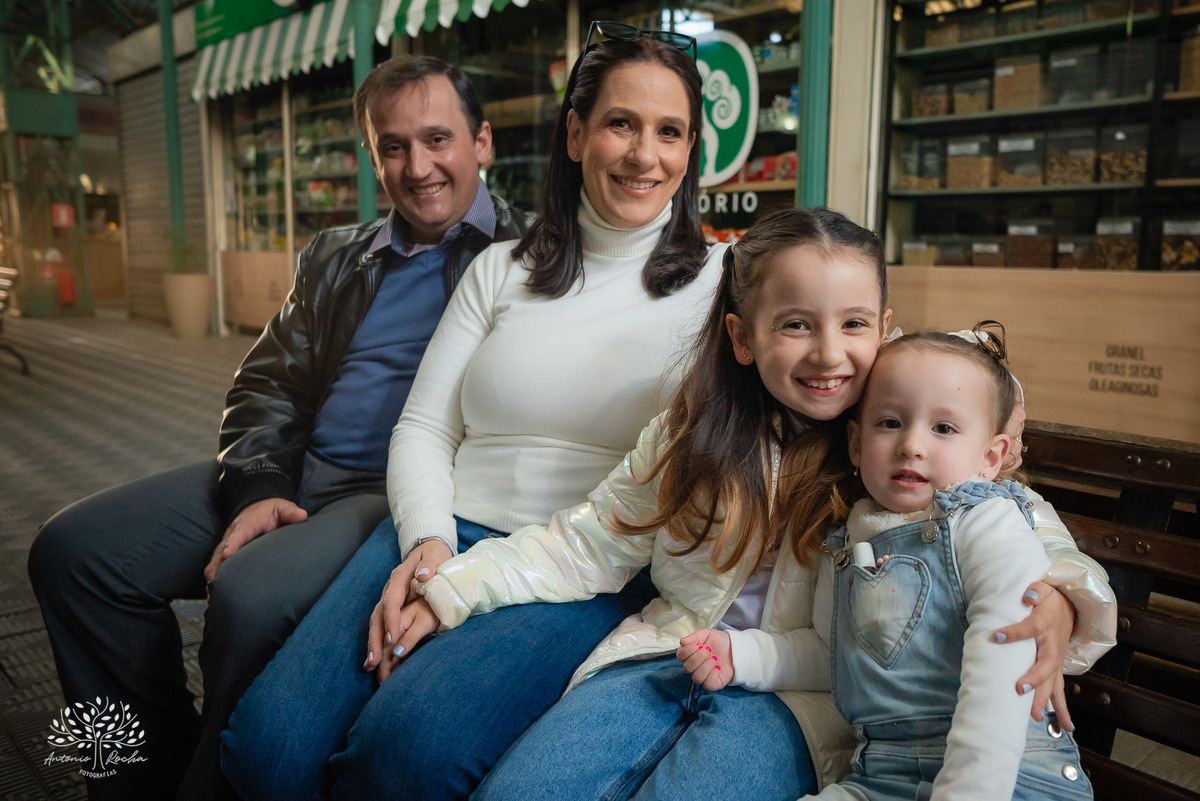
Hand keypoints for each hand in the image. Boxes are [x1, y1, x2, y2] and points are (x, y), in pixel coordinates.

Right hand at [204, 498, 306, 586]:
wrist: (258, 508)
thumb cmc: (272, 511)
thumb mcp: (282, 507)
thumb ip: (290, 512)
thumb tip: (301, 515)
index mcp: (246, 524)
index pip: (238, 534)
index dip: (233, 544)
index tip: (228, 554)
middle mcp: (231, 535)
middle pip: (220, 552)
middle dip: (217, 567)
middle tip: (216, 583)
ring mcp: (226, 546)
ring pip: (215, 562)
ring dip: (213, 577)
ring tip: (212, 596)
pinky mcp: (225, 555)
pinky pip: (215, 567)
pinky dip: (213, 580)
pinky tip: (213, 597)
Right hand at [363, 540, 452, 679]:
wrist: (428, 548)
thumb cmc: (434, 554)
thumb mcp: (435, 555)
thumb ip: (429, 564)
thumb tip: (422, 575)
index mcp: (399, 577)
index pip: (392, 601)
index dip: (391, 619)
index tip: (393, 637)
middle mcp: (390, 588)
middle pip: (378, 614)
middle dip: (376, 638)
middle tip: (375, 660)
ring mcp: (389, 596)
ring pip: (376, 620)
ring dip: (373, 642)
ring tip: (370, 664)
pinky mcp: (391, 604)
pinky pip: (381, 622)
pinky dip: (377, 639)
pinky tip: (376, 657)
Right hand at [677, 629, 733, 690]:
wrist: (735, 648)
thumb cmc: (719, 641)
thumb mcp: (707, 634)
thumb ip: (694, 636)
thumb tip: (682, 641)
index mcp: (689, 654)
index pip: (680, 656)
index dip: (688, 650)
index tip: (700, 643)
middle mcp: (693, 667)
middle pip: (687, 667)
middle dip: (699, 657)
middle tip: (710, 649)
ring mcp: (702, 676)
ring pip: (696, 677)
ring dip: (706, 666)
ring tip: (715, 658)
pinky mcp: (712, 684)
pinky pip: (707, 684)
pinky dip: (713, 675)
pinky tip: (718, 667)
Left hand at [993, 580, 1074, 729]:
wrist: (1070, 607)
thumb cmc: (1049, 600)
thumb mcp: (1042, 588)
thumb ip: (1034, 591)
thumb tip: (1028, 596)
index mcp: (1044, 624)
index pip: (1029, 628)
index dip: (1015, 632)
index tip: (997, 636)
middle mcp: (1052, 646)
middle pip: (1045, 665)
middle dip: (1033, 678)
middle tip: (1019, 688)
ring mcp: (1056, 660)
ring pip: (1052, 683)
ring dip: (1044, 700)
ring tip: (1035, 717)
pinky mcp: (1057, 669)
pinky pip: (1059, 691)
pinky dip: (1062, 709)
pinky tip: (1065, 727)